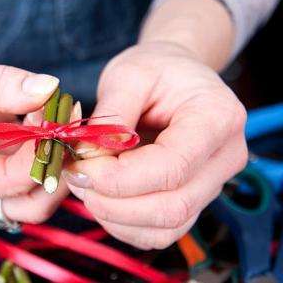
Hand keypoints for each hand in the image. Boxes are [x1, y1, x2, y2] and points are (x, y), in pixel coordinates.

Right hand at [0, 34, 77, 222]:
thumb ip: (1, 84)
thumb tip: (50, 88)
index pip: (7, 183)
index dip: (41, 154)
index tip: (60, 117)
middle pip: (27, 204)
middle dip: (57, 169)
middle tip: (71, 126)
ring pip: (34, 191)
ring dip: (56, 158)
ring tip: (64, 113)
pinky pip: (29, 167)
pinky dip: (46, 145)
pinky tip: (50, 114)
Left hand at [64, 42, 247, 248]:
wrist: (175, 77)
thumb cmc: (155, 69)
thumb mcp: (128, 75)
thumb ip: (110, 118)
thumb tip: (87, 159)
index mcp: (217, 119)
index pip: (171, 167)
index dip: (119, 177)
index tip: (79, 166)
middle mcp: (224, 158)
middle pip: (172, 206)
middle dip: (113, 202)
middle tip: (75, 177)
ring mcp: (211, 184)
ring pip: (166, 227)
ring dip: (115, 217)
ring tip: (85, 186)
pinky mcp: (192, 200)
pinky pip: (160, 231)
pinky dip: (123, 224)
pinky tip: (101, 199)